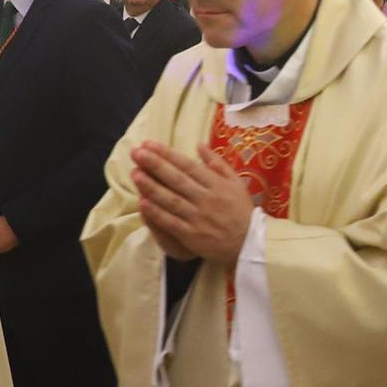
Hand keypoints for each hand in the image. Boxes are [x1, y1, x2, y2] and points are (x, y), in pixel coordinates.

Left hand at [132, 141, 254, 264]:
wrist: (250, 242)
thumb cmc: (241, 210)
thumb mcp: (236, 182)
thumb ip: (217, 163)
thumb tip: (199, 145)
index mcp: (216, 184)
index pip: (188, 166)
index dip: (167, 154)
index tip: (149, 144)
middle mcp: (206, 198)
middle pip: (177, 179)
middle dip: (155, 165)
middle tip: (136, 153)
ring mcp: (198, 217)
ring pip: (171, 199)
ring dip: (152, 186)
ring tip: (135, 173)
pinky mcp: (192, 235)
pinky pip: (171, 222)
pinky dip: (157, 213)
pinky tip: (143, 203)